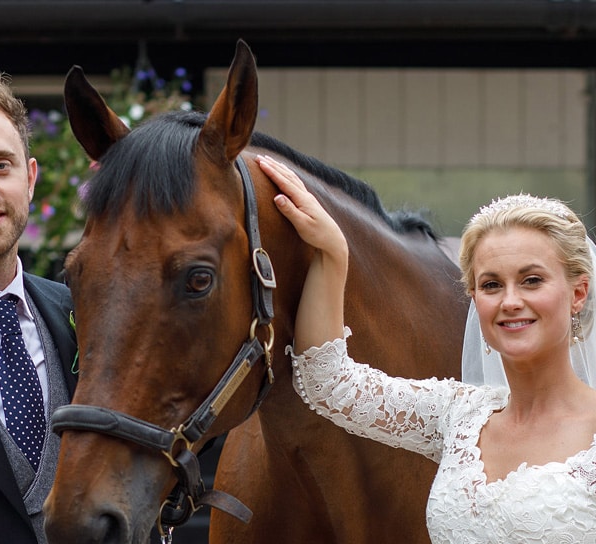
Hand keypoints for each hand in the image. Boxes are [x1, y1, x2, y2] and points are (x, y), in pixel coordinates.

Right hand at [256, 155, 348, 262]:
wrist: (332, 239)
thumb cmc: (317, 234)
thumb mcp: (302, 224)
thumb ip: (289, 210)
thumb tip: (277, 197)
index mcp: (302, 199)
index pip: (284, 182)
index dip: (272, 172)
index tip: (260, 163)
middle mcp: (305, 195)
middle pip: (287, 176)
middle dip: (273, 166)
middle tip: (259, 157)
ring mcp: (307, 197)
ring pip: (292, 177)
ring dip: (280, 168)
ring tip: (270, 160)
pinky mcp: (307, 201)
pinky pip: (295, 183)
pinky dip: (288, 175)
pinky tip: (285, 173)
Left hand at [257, 154, 348, 349]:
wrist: (325, 334)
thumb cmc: (304, 310)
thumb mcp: (289, 272)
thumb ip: (285, 251)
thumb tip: (265, 236)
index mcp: (319, 237)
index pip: (301, 201)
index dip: (283, 182)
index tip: (264, 165)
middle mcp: (330, 236)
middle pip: (305, 197)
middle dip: (283, 176)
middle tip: (261, 158)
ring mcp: (334, 245)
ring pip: (310, 207)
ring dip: (287, 186)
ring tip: (267, 169)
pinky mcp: (333, 257)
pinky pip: (314, 229)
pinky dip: (297, 214)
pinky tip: (279, 201)